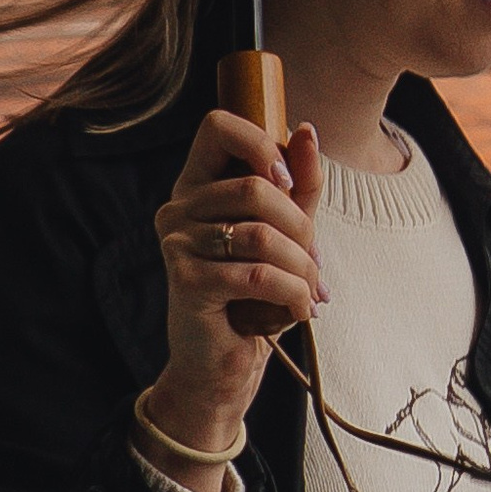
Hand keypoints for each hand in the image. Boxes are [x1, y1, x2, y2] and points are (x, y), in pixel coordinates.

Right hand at [142, 109, 326, 472]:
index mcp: (196, 186)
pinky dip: (293, 294)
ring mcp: (175, 244)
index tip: (287, 183)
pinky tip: (301, 310)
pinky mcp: (186, 281)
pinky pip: (257, 274)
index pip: (217, 125)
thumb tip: (306, 129)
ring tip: (312, 291)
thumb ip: (298, 184)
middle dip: (302, 228)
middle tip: (314, 264)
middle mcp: (177, 208)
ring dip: (303, 267)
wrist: (222, 365)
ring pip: (262, 234)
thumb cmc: (254, 295)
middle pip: (255, 187)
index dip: (260, 144)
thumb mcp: (286, 234)